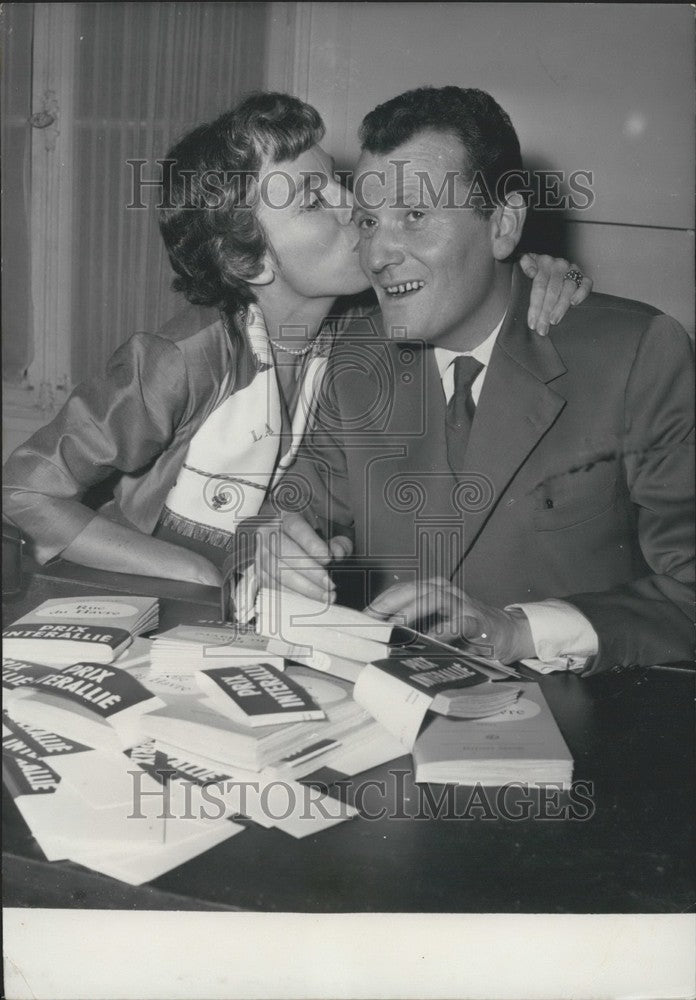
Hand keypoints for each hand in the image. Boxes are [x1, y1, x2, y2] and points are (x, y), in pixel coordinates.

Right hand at [254, 511, 352, 602]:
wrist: (286, 543)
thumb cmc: (311, 540)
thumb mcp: (329, 535)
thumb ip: (338, 542)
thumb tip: (338, 553)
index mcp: (286, 517)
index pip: (296, 527)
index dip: (311, 544)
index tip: (328, 559)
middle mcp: (269, 533)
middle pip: (285, 552)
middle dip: (310, 571)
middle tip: (330, 584)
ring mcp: (260, 553)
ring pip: (278, 572)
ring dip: (304, 588)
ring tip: (326, 596)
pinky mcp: (259, 572)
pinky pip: (273, 587)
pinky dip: (293, 596)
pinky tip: (310, 601)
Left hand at [366, 577, 535, 663]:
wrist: (508, 632)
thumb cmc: (467, 631)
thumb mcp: (437, 625)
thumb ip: (414, 628)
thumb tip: (379, 642)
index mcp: (432, 590)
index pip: (400, 591)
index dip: (379, 603)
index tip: (361, 619)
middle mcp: (446, 591)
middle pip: (411, 590)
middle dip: (388, 605)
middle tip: (370, 623)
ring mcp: (462, 603)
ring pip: (432, 599)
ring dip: (410, 612)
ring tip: (393, 628)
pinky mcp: (477, 620)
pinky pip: (457, 623)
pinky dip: (442, 631)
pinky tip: (429, 642)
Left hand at [519, 253, 591, 335]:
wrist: (547, 262)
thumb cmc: (535, 268)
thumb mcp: (526, 262)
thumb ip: (525, 264)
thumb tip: (532, 272)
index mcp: (544, 263)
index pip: (539, 286)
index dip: (535, 306)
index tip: (532, 322)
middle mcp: (559, 265)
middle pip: (552, 291)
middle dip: (546, 312)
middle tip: (542, 328)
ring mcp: (572, 269)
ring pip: (568, 289)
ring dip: (561, 307)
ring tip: (553, 321)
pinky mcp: (583, 276)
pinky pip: (586, 283)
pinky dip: (582, 293)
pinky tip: (574, 303)